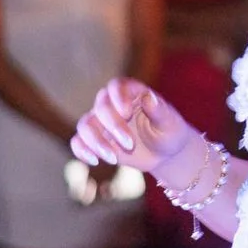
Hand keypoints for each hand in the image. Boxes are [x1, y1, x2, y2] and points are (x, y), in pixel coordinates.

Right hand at [70, 78, 196, 176]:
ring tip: (113, 158)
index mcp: (132, 93)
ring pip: (85, 125)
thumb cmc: (170, 133)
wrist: (165, 154)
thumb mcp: (170, 123)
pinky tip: (95, 161)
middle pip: (100, 107)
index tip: (127, 112)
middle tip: (130, 144)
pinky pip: (77, 142)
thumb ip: (159, 110)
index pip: (116, 86)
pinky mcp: (95, 139)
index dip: (118, 96)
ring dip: (96, 142)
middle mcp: (113, 105)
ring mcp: (101, 122)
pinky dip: (81, 151)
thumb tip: (148, 96)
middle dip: (113, 127)